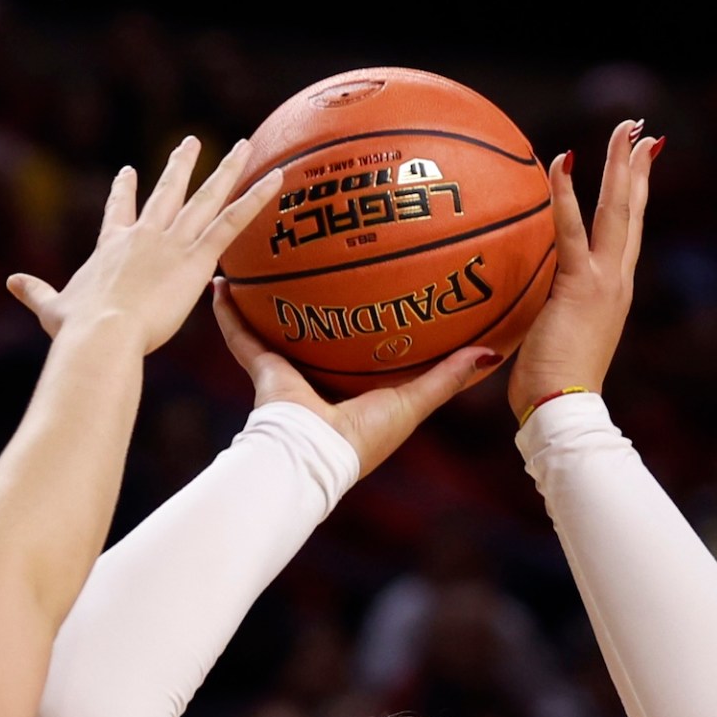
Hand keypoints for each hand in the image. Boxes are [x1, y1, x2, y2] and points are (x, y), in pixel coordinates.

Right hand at [6, 136, 281, 354]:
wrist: (101, 335)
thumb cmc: (77, 330)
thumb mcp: (52, 308)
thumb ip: (36, 292)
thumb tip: (11, 282)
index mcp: (111, 247)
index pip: (119, 212)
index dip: (123, 192)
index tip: (127, 173)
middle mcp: (144, 235)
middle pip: (167, 193)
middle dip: (180, 167)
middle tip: (191, 143)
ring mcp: (172, 243)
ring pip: (206, 198)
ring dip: (227, 171)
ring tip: (244, 147)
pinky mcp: (197, 257)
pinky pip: (233, 220)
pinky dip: (256, 198)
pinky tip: (276, 178)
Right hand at [209, 285, 501, 477]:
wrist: (311, 458)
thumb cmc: (364, 439)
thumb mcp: (413, 403)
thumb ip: (448, 377)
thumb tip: (493, 351)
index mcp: (354, 390)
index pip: (364, 348)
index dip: (372, 322)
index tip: (381, 288)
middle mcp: (319, 380)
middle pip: (318, 332)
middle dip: (319, 303)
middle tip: (324, 258)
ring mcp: (287, 374)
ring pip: (276, 329)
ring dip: (268, 300)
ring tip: (268, 259)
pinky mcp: (262, 371)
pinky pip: (241, 336)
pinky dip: (228, 313)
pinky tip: (223, 281)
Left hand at [506, 117, 662, 422]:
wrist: (564, 412)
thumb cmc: (550, 390)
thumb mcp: (549, 341)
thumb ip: (541, 313)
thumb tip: (517, 303)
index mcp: (614, 292)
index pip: (627, 234)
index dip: (635, 197)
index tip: (641, 162)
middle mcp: (618, 281)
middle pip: (633, 213)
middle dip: (639, 169)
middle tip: (643, 131)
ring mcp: (604, 281)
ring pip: (617, 211)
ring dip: (620, 165)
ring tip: (625, 128)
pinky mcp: (580, 286)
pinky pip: (570, 230)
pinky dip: (566, 193)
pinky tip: (562, 159)